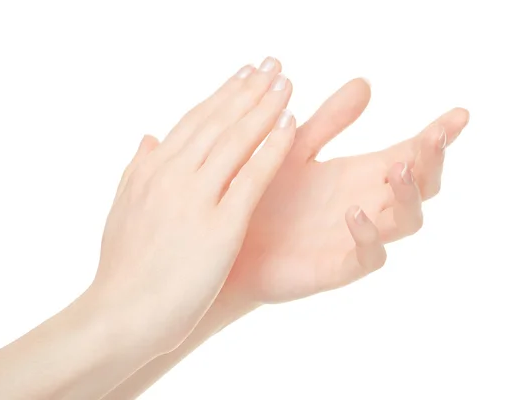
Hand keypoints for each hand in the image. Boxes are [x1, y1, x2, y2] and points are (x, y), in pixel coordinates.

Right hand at [91, 58, 295, 352]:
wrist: (121, 313)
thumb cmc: (123, 269)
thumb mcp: (121, 210)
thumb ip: (137, 170)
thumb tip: (147, 138)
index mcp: (151, 170)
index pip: (193, 122)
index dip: (221, 94)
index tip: (242, 75)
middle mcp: (173, 175)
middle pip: (217, 122)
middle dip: (248, 90)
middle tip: (273, 65)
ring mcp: (196, 198)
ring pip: (235, 140)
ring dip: (264, 107)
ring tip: (286, 83)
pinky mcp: (220, 226)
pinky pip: (252, 178)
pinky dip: (272, 149)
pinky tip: (290, 126)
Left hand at [226, 78, 469, 302]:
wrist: (230, 241)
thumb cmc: (264, 195)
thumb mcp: (296, 149)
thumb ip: (329, 121)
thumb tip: (364, 82)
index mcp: (360, 174)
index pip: (410, 153)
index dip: (437, 136)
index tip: (459, 115)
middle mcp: (366, 203)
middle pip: (421, 186)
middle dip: (431, 162)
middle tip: (430, 140)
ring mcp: (355, 237)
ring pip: (405, 221)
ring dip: (409, 195)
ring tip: (398, 168)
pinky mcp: (337, 267)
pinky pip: (368, 257)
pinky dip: (369, 237)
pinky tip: (354, 212)